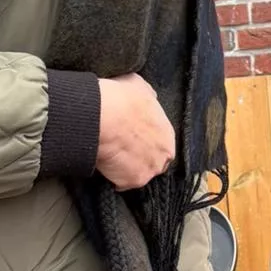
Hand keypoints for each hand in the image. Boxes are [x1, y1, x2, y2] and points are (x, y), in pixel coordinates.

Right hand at [95, 74, 175, 190]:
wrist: (103, 115)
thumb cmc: (121, 98)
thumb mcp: (140, 87)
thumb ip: (148, 98)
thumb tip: (149, 98)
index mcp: (168, 135)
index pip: (162, 145)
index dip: (148, 143)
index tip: (135, 139)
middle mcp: (163, 156)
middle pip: (154, 163)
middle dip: (141, 159)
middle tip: (122, 149)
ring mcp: (148, 171)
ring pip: (138, 174)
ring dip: (126, 169)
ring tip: (111, 157)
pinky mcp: (130, 181)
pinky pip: (120, 183)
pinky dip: (112, 176)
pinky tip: (104, 164)